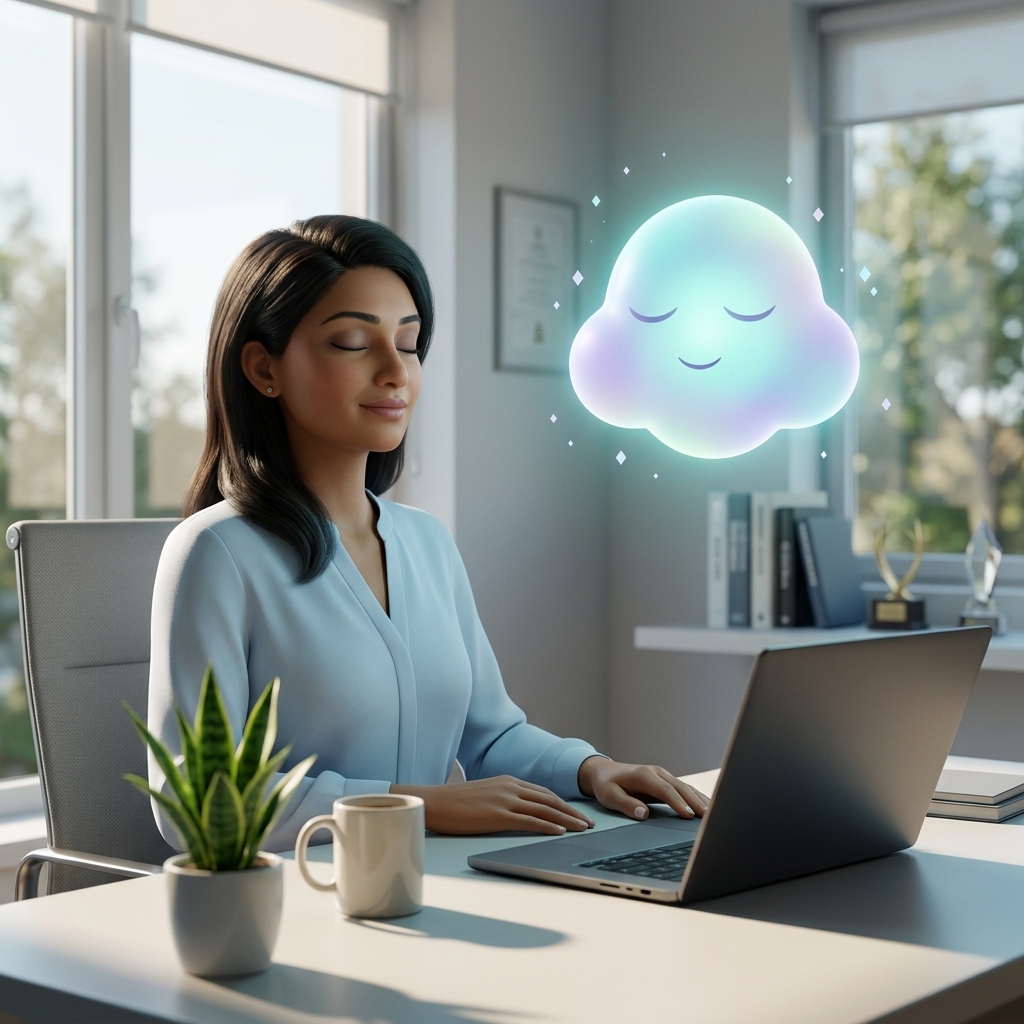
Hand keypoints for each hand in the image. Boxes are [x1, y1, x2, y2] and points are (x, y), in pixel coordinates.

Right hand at [390, 776, 595, 835]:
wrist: (433, 801)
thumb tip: (515, 811)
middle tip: (589, 823)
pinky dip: (548, 826)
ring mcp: (505, 799)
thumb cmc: (454, 802)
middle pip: (550, 799)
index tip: (577, 813)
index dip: (563, 803)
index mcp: (507, 781)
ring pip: (545, 809)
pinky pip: (529, 820)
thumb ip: (501, 798)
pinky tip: (559, 832)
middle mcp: (510, 786)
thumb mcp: (483, 794)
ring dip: (567, 820)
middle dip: (572, 811)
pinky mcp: (498, 814)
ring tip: (582, 829)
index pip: (543, 792)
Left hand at [577, 757, 708, 820]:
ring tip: (713, 815)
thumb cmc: (607, 785)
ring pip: (685, 787)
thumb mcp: (609, 796)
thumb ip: (625, 804)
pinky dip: (696, 797)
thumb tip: (642, 813)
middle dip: (695, 801)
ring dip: (699, 799)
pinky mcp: (665, 781)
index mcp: (643, 775)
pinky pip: (683, 789)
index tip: (688, 815)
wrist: (604, 772)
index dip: (678, 802)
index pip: (665, 790)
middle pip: (680, 787)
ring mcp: (663, 775)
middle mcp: (656, 773)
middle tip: (709, 817)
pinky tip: (707, 807)